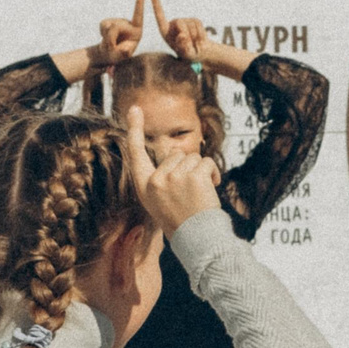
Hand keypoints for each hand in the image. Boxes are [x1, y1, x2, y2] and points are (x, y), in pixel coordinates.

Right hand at [90, 0, 145, 70]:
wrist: (109, 53)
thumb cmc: (118, 55)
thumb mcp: (122, 56)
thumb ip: (123, 53)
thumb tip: (125, 50)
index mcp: (137, 30)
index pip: (138, 15)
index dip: (139, 2)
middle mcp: (128, 23)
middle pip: (115, 27)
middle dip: (111, 40)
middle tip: (113, 47)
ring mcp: (117, 21)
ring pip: (108, 27)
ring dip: (107, 39)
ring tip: (111, 44)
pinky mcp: (108, 21)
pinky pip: (102, 26)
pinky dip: (102, 34)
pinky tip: (106, 38)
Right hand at [123, 104, 222, 232]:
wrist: (198, 239)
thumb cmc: (182, 220)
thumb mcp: (162, 199)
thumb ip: (163, 176)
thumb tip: (173, 152)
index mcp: (144, 186)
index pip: (136, 153)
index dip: (135, 129)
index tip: (134, 108)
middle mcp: (156, 180)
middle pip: (174, 154)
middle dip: (186, 168)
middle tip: (189, 193)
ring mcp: (174, 177)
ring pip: (192, 158)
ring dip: (201, 171)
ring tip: (199, 194)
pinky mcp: (193, 177)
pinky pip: (206, 162)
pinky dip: (213, 172)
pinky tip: (211, 188)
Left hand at [150, 0, 207, 64]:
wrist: (199, 52)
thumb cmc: (188, 54)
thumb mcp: (184, 53)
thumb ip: (183, 47)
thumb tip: (183, 35)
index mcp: (165, 30)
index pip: (159, 14)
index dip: (156, 2)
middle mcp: (174, 23)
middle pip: (180, 22)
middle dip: (186, 34)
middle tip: (189, 46)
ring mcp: (185, 20)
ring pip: (191, 25)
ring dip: (195, 38)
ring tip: (195, 47)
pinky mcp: (195, 20)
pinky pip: (199, 25)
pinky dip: (202, 36)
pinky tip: (201, 43)